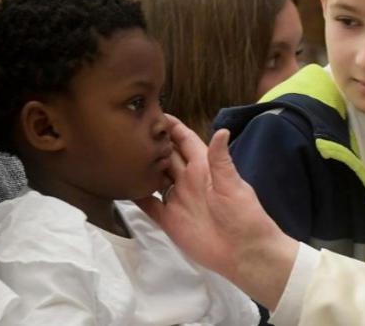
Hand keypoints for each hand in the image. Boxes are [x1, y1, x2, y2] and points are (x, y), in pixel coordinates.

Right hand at [134, 116, 299, 308]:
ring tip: (120, 154)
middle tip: (128, 130)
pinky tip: (121, 185)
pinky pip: (149, 204)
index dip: (171, 127)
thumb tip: (221, 129)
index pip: (185, 140)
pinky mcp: (170, 220)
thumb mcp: (233, 185)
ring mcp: (178, 199)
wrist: (244, 253)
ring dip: (141, 167)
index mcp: (204, 167)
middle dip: (151, 143)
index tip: (154, 112)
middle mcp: (188, 180)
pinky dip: (136, 195)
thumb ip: (221, 160)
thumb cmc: (244, 216)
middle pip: (166, 156)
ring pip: (155, 178)